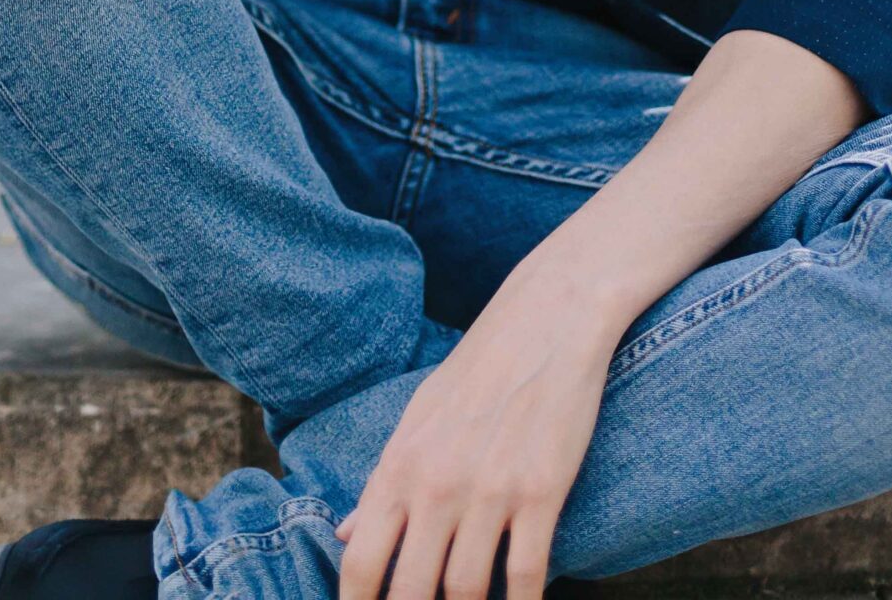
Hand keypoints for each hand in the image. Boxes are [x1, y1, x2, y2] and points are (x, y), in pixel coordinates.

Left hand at [335, 278, 617, 599]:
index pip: (361, 566)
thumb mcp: (418, 418)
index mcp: (400, 466)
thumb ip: (382, 482)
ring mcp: (489, 489)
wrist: (548, 319)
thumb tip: (344, 536)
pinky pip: (524, 575)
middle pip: (409, 593)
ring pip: (465, 593)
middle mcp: (437, 483)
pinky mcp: (541, 491)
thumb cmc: (478, 370)